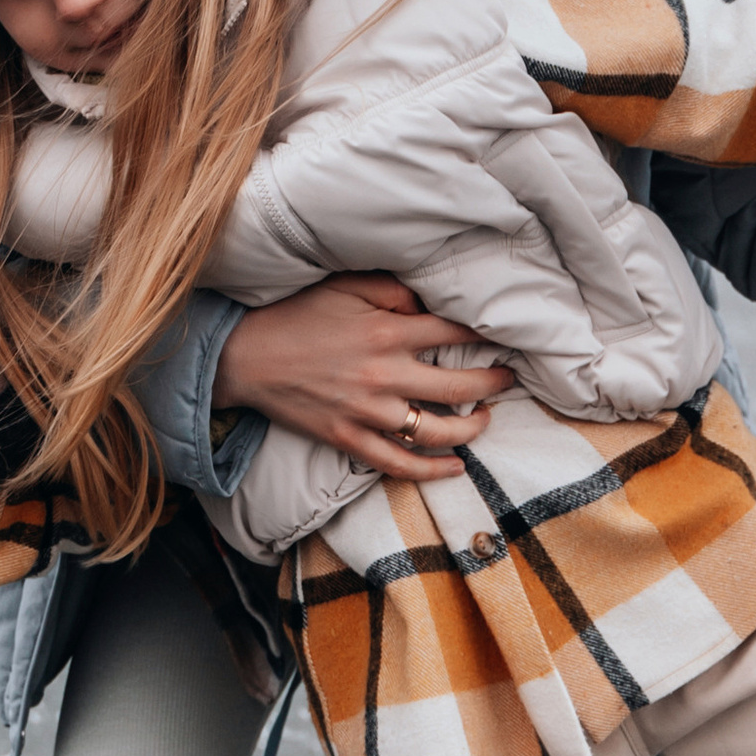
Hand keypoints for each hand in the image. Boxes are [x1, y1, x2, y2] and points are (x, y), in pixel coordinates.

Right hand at [215, 272, 512, 479]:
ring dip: (472, 428)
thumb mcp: (343, 286)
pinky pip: (400, 463)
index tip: (505, 336)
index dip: (486, 334)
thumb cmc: (295, 315)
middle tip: (510, 378)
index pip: (454, 333)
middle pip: (459, 386)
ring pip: (437, 431)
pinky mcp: (349, 439)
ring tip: (486, 418)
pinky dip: (432, 470)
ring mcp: (368, 413)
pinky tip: (456, 467)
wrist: (245, 356)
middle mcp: (385, 375)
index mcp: (387, 332)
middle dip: (494, 383)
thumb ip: (392, 290)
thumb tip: (429, 302)